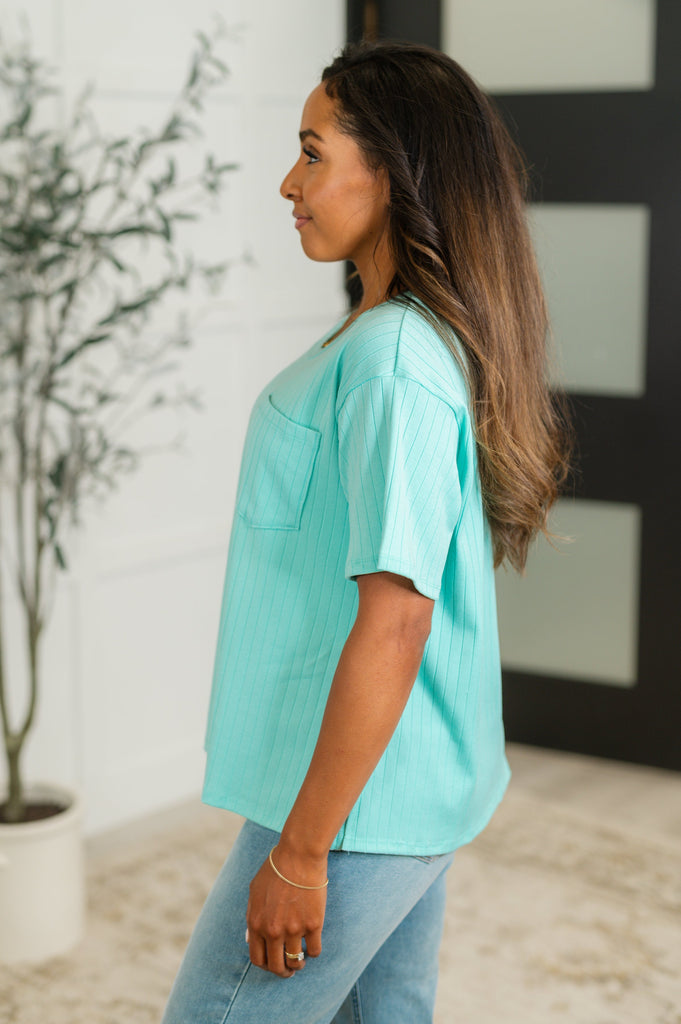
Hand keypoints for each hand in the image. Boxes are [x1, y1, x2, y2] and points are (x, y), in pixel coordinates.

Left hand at [246, 846, 327, 977]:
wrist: (298, 855)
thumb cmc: (275, 869)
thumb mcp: (254, 891)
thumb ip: (251, 916)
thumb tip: (250, 938)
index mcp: (256, 923)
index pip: (257, 959)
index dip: (266, 966)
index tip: (273, 963)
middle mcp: (273, 930)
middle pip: (276, 966)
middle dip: (283, 972)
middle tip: (289, 970)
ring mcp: (294, 929)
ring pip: (296, 962)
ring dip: (298, 964)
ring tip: (302, 959)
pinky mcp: (313, 924)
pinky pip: (315, 950)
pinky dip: (314, 952)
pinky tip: (313, 944)